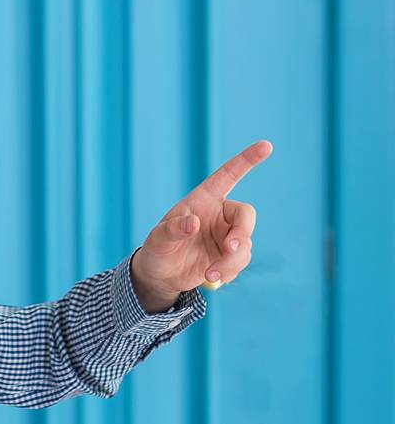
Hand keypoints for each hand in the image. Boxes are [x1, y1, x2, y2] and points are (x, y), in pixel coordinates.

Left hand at [131, 139, 268, 308]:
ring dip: (232, 260)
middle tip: (231, 248)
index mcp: (203, 200)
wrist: (160, 275)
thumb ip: (173, 229)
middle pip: (246, 215)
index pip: (228, 175)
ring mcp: (226, 235)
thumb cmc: (157, 249)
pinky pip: (241, 260)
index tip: (266, 146)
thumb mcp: (158, 240)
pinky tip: (212, 277)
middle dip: (242, 232)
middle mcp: (219, 215)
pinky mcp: (230, 254)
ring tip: (210, 273)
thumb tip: (194, 222)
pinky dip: (230, 271)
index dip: (246, 160)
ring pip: (245, 243)